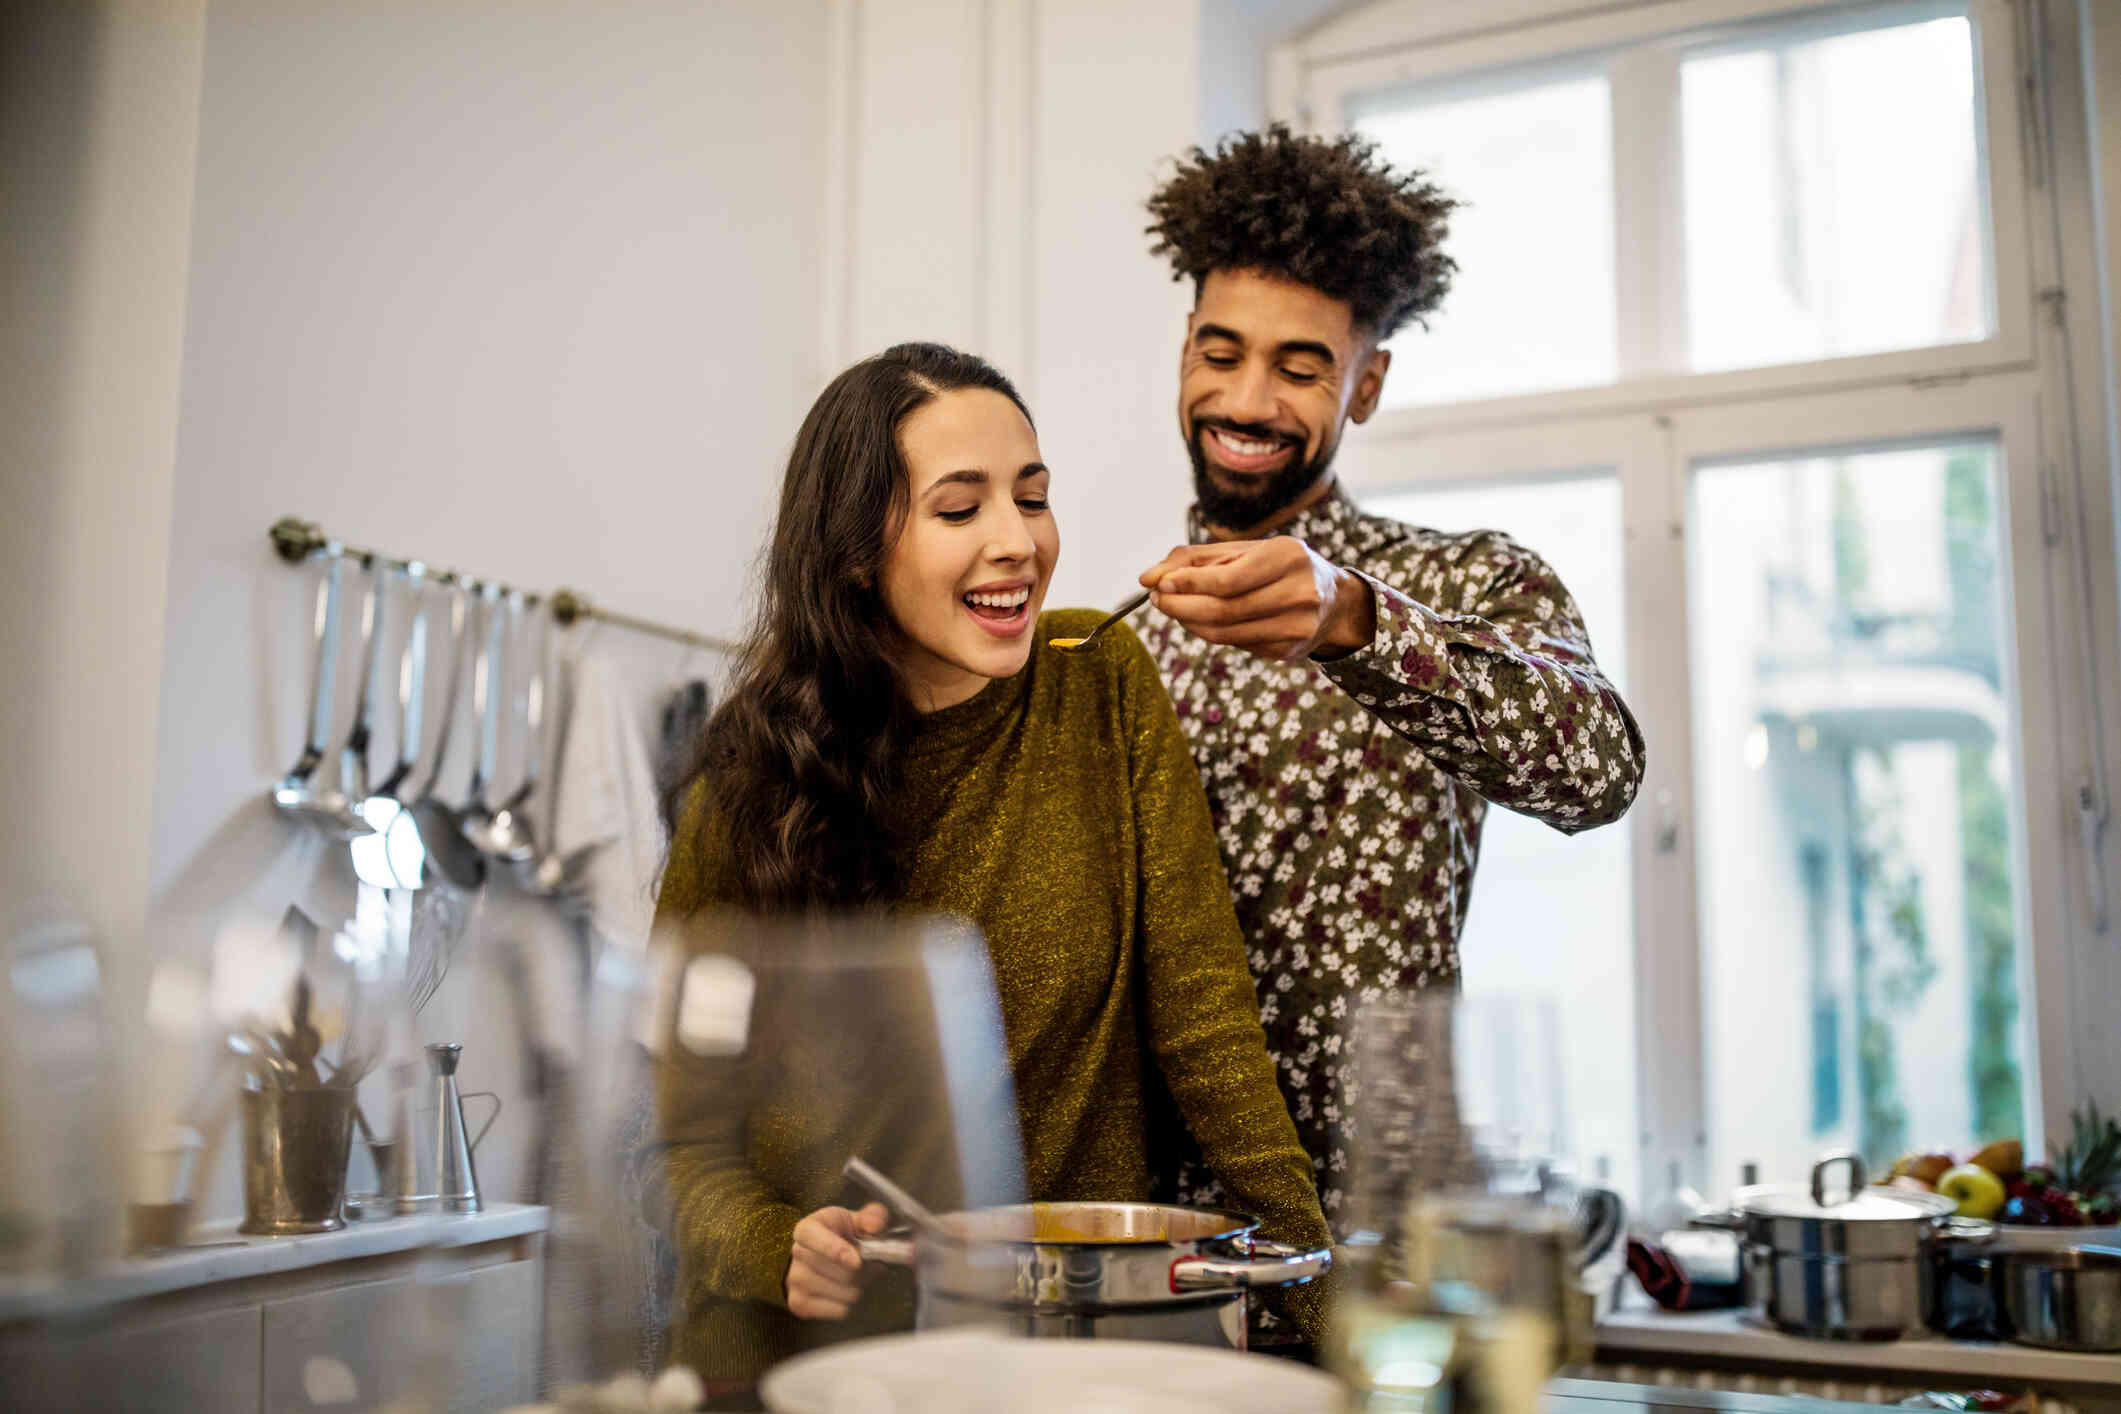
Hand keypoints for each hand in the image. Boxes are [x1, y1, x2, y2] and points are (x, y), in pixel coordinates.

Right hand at [785, 1201, 887, 1318]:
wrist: (819, 1257)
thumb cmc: (840, 1236)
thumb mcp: (854, 1220)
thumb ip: (871, 1217)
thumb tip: (875, 1225)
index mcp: (807, 1228)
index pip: (814, 1238)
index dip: (835, 1250)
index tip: (856, 1261)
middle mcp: (797, 1253)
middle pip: (840, 1271)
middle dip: (864, 1270)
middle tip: (873, 1265)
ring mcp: (794, 1280)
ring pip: (842, 1292)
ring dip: (860, 1287)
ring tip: (860, 1278)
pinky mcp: (798, 1303)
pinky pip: (838, 1310)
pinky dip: (850, 1304)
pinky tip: (847, 1292)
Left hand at [1140, 537, 1375, 661]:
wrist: (1333, 601)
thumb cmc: (1278, 567)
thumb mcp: (1244, 551)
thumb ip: (1195, 559)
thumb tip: (1148, 578)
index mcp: (1289, 556)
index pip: (1228, 579)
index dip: (1189, 584)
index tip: (1159, 584)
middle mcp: (1299, 592)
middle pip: (1223, 610)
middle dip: (1181, 607)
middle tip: (1157, 600)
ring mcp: (1297, 626)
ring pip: (1225, 633)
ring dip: (1189, 622)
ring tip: (1174, 608)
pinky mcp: (1289, 651)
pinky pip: (1235, 644)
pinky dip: (1210, 632)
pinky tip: (1203, 620)